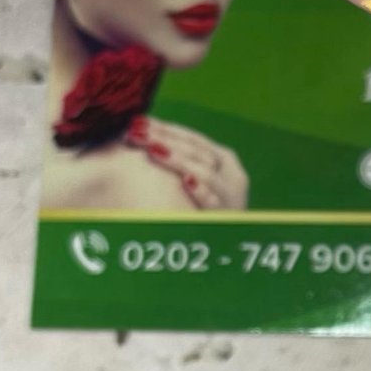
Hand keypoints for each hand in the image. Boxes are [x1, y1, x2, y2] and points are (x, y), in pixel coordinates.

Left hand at [125, 115, 248, 209]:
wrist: (225, 250)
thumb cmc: (201, 213)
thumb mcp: (197, 182)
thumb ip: (180, 161)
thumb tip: (139, 133)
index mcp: (225, 160)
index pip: (193, 138)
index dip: (166, 128)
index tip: (138, 121)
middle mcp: (233, 175)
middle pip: (197, 151)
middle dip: (165, 139)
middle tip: (136, 131)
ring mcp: (233, 198)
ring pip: (207, 173)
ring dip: (178, 160)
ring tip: (154, 150)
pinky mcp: (227, 221)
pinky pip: (215, 204)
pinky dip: (202, 191)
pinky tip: (186, 181)